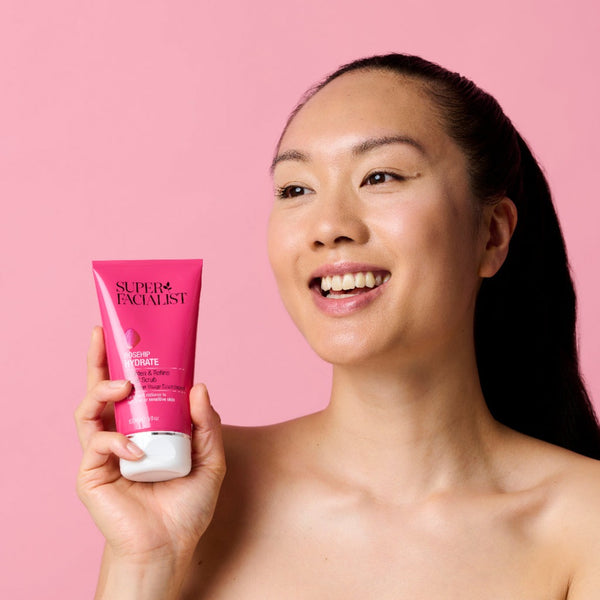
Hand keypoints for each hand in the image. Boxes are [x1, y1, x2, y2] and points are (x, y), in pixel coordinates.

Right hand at [75, 327, 225, 565]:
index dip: (129, 363)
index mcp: (145, 428)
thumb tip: (199, 386)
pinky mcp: (92, 474)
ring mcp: (104, 454)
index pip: (133, 390)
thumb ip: (206, 424)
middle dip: (99, 360)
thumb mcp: (209, 459)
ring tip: (124, 385)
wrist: (171, 545)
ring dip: (103, 391)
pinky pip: (97, 445)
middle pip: (102, 390)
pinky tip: (135, 450)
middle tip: (101, 334)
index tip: (131, 334)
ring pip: (89, 410)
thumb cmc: (187, 504)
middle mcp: (121, 435)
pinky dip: (116, 442)